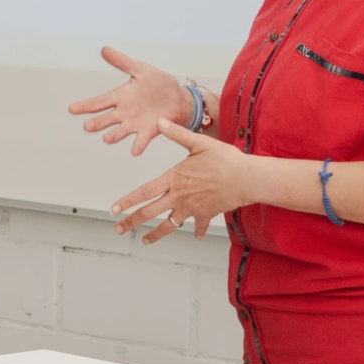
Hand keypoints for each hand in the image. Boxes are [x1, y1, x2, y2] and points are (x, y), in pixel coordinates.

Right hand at [68, 46, 193, 155]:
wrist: (179, 99)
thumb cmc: (159, 84)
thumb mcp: (141, 69)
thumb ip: (122, 62)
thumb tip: (104, 49)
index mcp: (121, 97)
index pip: (99, 102)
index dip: (85, 106)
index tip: (71, 109)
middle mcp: (124, 112)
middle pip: (106, 119)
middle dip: (97, 123)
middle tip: (88, 127)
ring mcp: (135, 124)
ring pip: (120, 131)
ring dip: (114, 135)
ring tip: (107, 138)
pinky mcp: (149, 132)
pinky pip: (141, 140)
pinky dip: (138, 146)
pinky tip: (134, 151)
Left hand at [111, 125, 248, 240]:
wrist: (249, 179)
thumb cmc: (226, 160)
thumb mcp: (200, 143)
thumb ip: (178, 134)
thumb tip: (160, 121)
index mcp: (174, 179)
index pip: (144, 192)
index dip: (127, 201)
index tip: (114, 209)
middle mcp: (180, 197)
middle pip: (150, 213)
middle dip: (132, 222)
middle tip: (118, 229)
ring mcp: (192, 208)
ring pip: (169, 226)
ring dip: (156, 234)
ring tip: (145, 241)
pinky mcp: (207, 213)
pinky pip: (199, 225)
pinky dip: (197, 230)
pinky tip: (195, 235)